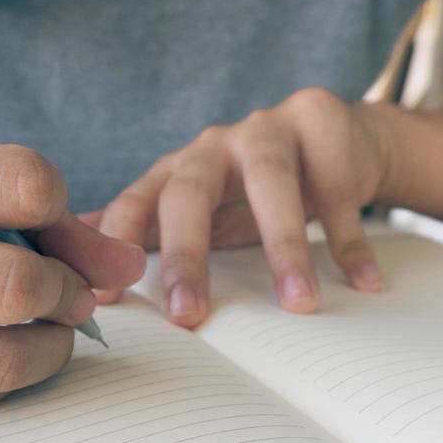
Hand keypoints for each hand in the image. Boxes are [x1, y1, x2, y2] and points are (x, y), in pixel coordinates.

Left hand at [92, 87, 391, 326]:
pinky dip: (351, 241)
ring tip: (300, 305)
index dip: (117, 245)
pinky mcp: (324, 125)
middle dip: (188, 256)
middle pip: (191, 192)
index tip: (108, 298)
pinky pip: (339, 190)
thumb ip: (151, 230)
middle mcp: (215, 145)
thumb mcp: (203, 208)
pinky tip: (366, 284)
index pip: (137, 202)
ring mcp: (269, 129)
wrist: (337, 138)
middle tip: (190, 317)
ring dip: (285, 247)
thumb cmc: (255, 189)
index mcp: (178, 169)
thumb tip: (76, 254)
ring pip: (271, 184)